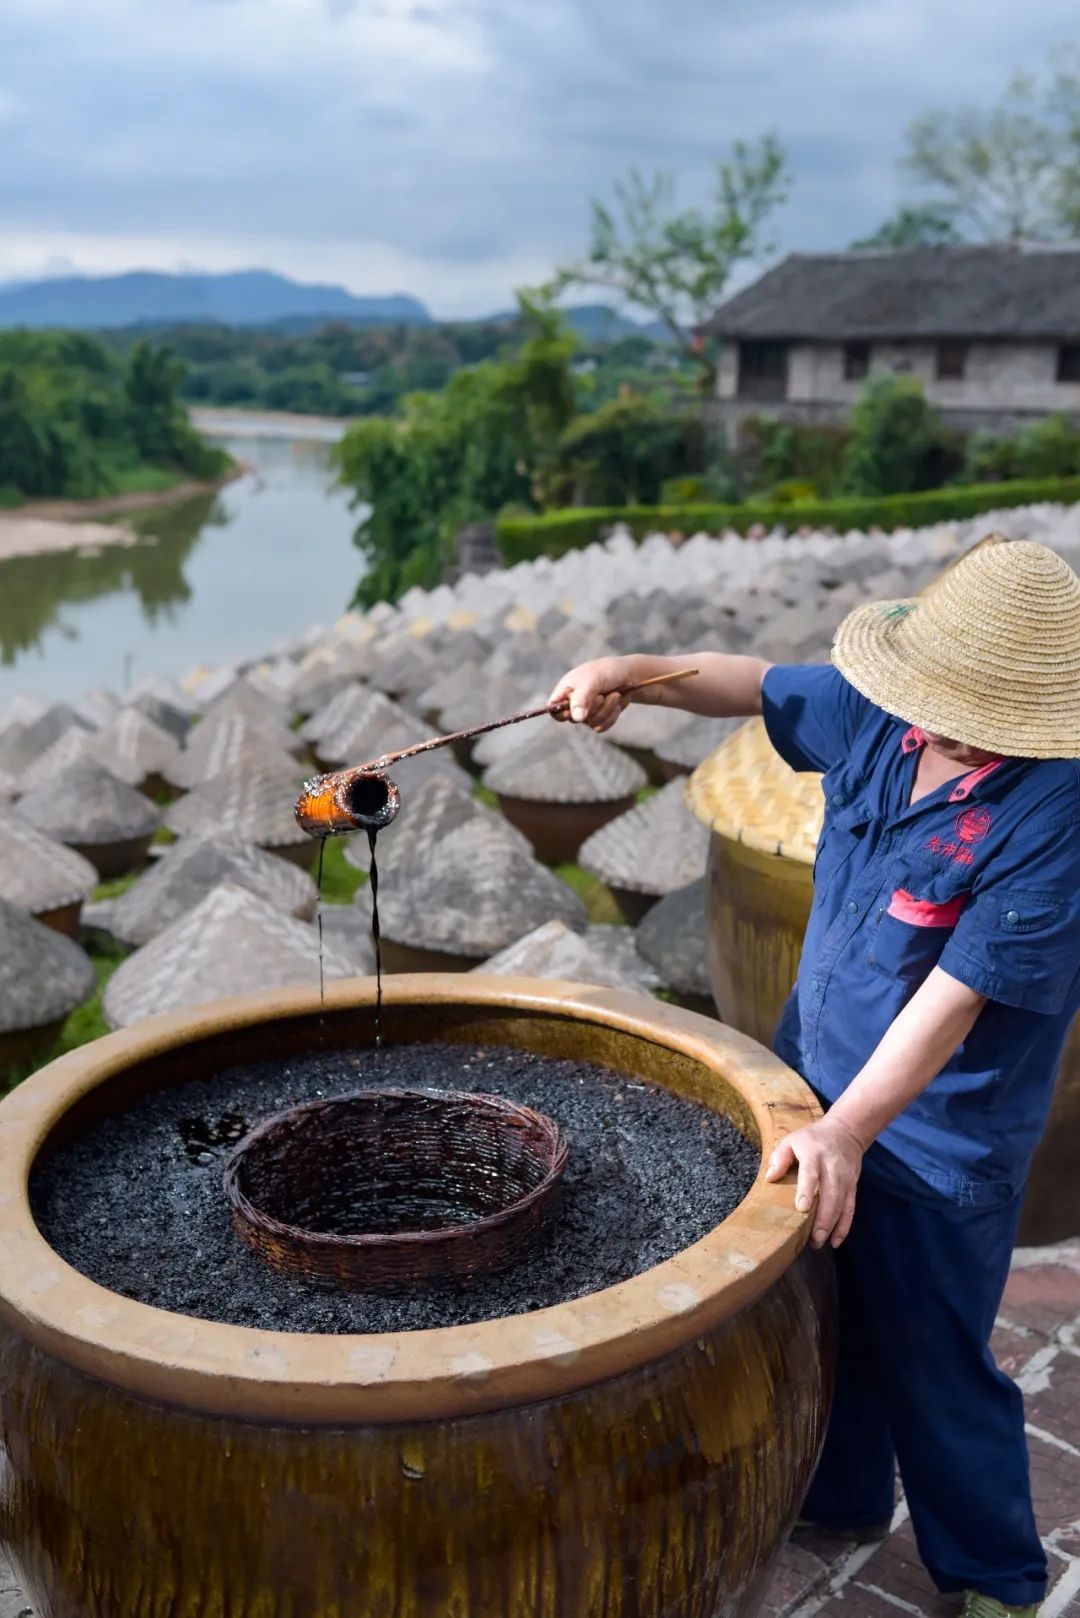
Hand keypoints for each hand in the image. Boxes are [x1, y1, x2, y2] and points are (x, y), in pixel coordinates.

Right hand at [548, 659, 632, 732]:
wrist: (630, 675)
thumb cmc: (607, 672)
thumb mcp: (592, 681)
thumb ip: (581, 699)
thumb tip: (576, 718)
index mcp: (566, 689)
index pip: (553, 707)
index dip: (559, 713)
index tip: (570, 713)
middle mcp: (574, 702)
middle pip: (574, 719)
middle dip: (592, 708)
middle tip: (601, 695)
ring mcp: (587, 711)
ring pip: (591, 723)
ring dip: (606, 709)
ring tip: (614, 694)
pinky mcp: (600, 718)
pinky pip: (602, 726)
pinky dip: (612, 715)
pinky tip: (617, 702)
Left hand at [764, 1116, 864, 1248]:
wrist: (846, 1132)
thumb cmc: (812, 1139)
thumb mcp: (791, 1140)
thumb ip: (779, 1158)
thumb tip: (770, 1178)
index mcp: (814, 1154)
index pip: (811, 1173)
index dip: (807, 1190)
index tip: (802, 1208)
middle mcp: (832, 1167)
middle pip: (830, 1194)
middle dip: (823, 1218)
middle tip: (813, 1238)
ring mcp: (845, 1179)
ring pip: (842, 1205)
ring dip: (832, 1226)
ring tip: (819, 1242)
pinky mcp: (853, 1187)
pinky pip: (850, 1209)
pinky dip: (844, 1226)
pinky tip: (835, 1241)